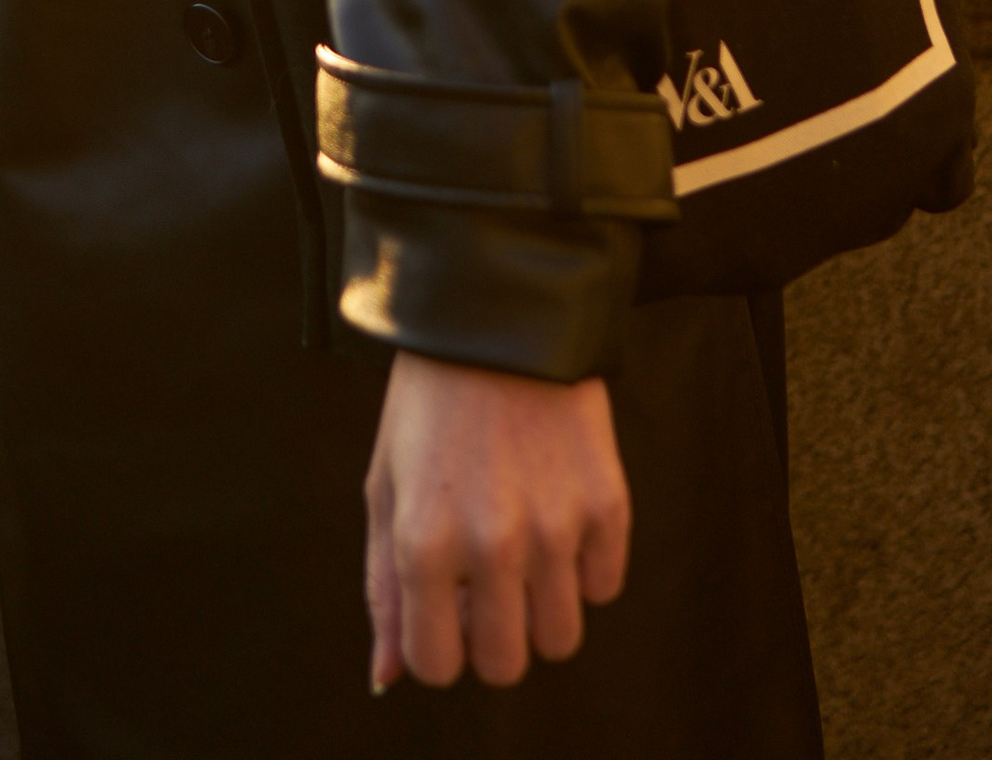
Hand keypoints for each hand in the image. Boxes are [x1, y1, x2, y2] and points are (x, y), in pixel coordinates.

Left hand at [365, 350, 629, 687]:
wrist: (497, 312)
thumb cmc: (429, 404)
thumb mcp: (385, 486)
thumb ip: (384, 588)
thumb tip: (385, 680)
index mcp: (423, 540)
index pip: (436, 665)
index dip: (438, 646)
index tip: (444, 609)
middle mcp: (491, 543)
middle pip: (506, 664)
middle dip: (493, 636)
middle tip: (486, 583)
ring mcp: (555, 526)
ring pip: (560, 638)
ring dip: (541, 608)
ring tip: (525, 550)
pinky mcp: (607, 503)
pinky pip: (605, 587)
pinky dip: (585, 568)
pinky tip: (560, 514)